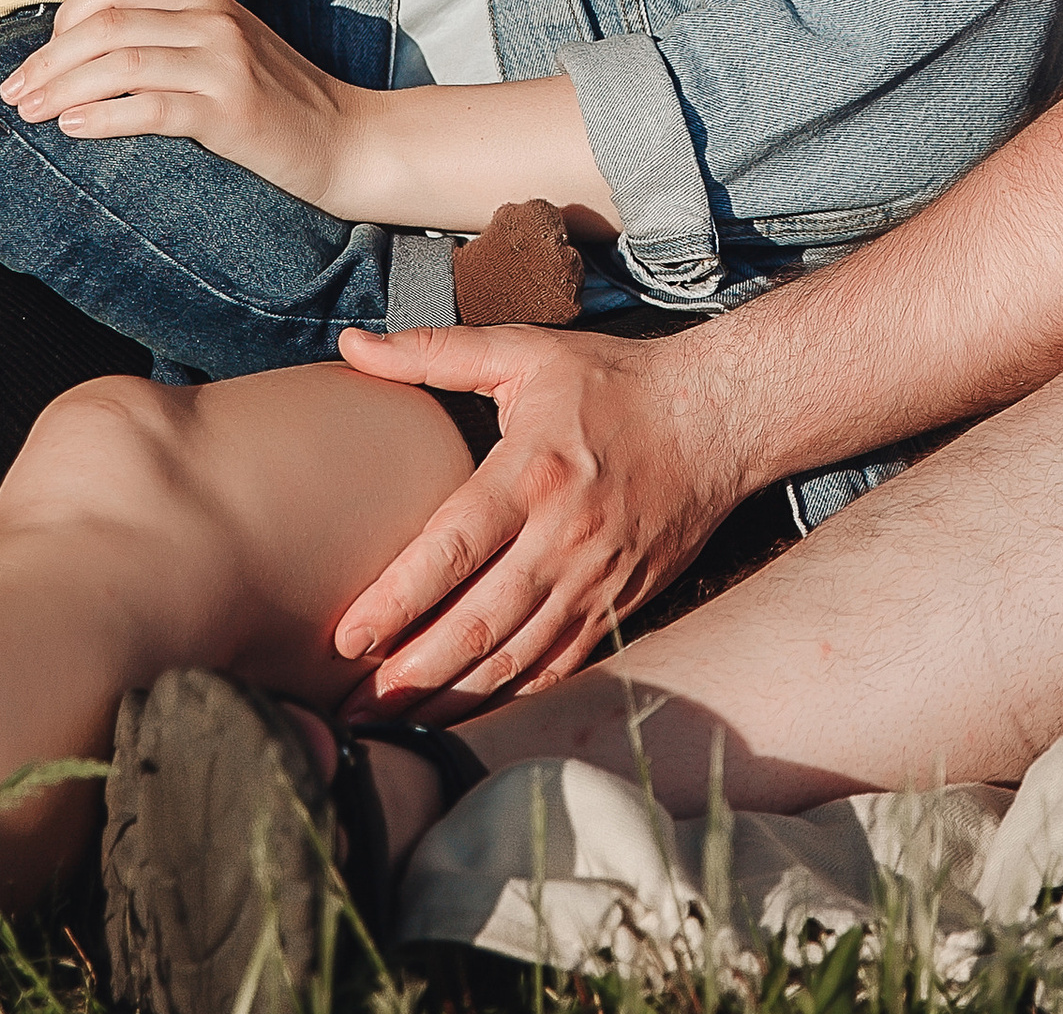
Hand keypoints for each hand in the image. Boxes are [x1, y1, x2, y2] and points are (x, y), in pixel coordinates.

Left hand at [0, 0, 356, 197]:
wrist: (346, 138)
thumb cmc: (277, 101)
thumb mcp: (225, 50)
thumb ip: (171, 37)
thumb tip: (88, 51)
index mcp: (206, 0)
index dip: (64, 18)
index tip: (39, 59)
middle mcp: (213, 20)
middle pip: (107, 21)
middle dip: (48, 58)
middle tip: (15, 93)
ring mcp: (224, 62)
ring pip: (121, 60)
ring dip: (63, 87)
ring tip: (31, 113)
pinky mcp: (232, 110)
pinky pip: (153, 105)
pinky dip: (104, 114)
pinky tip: (75, 128)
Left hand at [328, 321, 744, 708]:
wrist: (717, 419)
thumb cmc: (612, 383)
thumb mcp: (525, 351)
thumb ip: (433, 352)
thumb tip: (351, 343)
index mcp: (533, 471)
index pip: (454, 548)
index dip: (397, 599)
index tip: (345, 637)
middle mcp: (564, 536)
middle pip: (478, 624)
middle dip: (408, 672)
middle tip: (348, 704)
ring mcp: (596, 581)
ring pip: (514, 660)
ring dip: (448, 698)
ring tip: (391, 719)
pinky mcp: (619, 607)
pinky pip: (555, 669)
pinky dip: (506, 698)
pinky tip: (462, 710)